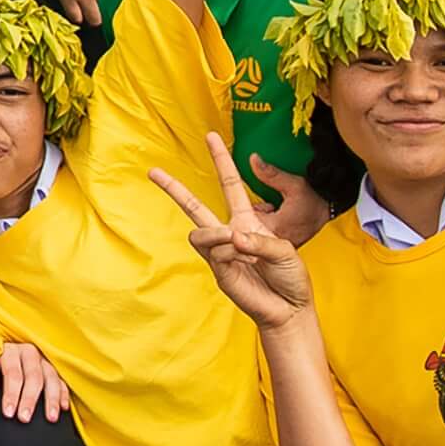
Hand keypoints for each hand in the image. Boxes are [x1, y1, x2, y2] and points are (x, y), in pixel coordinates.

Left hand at [0, 340, 70, 421]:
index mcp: (8, 350)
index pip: (12, 373)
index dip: (11, 393)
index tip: (8, 413)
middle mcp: (27, 352)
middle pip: (33, 376)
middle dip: (30, 399)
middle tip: (24, 418)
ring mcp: (41, 359)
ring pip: (51, 377)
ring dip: (52, 398)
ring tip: (51, 418)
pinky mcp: (51, 367)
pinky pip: (61, 380)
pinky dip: (63, 393)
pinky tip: (64, 408)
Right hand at [153, 139, 316, 332]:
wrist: (291, 309)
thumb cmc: (292, 278)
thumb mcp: (286, 250)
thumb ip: (259, 242)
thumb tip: (230, 237)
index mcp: (248, 222)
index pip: (231, 185)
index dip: (222, 160)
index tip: (210, 136)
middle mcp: (230, 234)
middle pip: (194, 206)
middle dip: (173, 189)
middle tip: (152, 171)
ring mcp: (221, 254)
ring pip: (199, 232)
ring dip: (216, 234)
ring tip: (235, 242)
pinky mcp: (218, 272)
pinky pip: (214, 253)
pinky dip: (229, 252)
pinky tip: (245, 261)